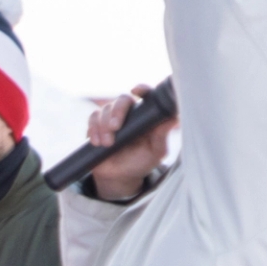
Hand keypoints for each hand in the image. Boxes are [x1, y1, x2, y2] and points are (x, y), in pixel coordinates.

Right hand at [85, 89, 174, 203]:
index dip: (142, 89)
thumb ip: (162, 136)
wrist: (119, 176)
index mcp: (146, 116)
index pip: (146, 95)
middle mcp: (129, 113)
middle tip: (115, 128)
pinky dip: (93, 129)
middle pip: (122, 99)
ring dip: (103, 126)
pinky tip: (96, 142)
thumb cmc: (141, 162)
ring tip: (107, 144)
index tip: (136, 91)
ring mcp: (112, 118)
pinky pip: (92, 118)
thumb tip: (174, 119)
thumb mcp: (155, 152)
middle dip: (116, 112)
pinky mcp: (97, 125)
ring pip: (104, 109)